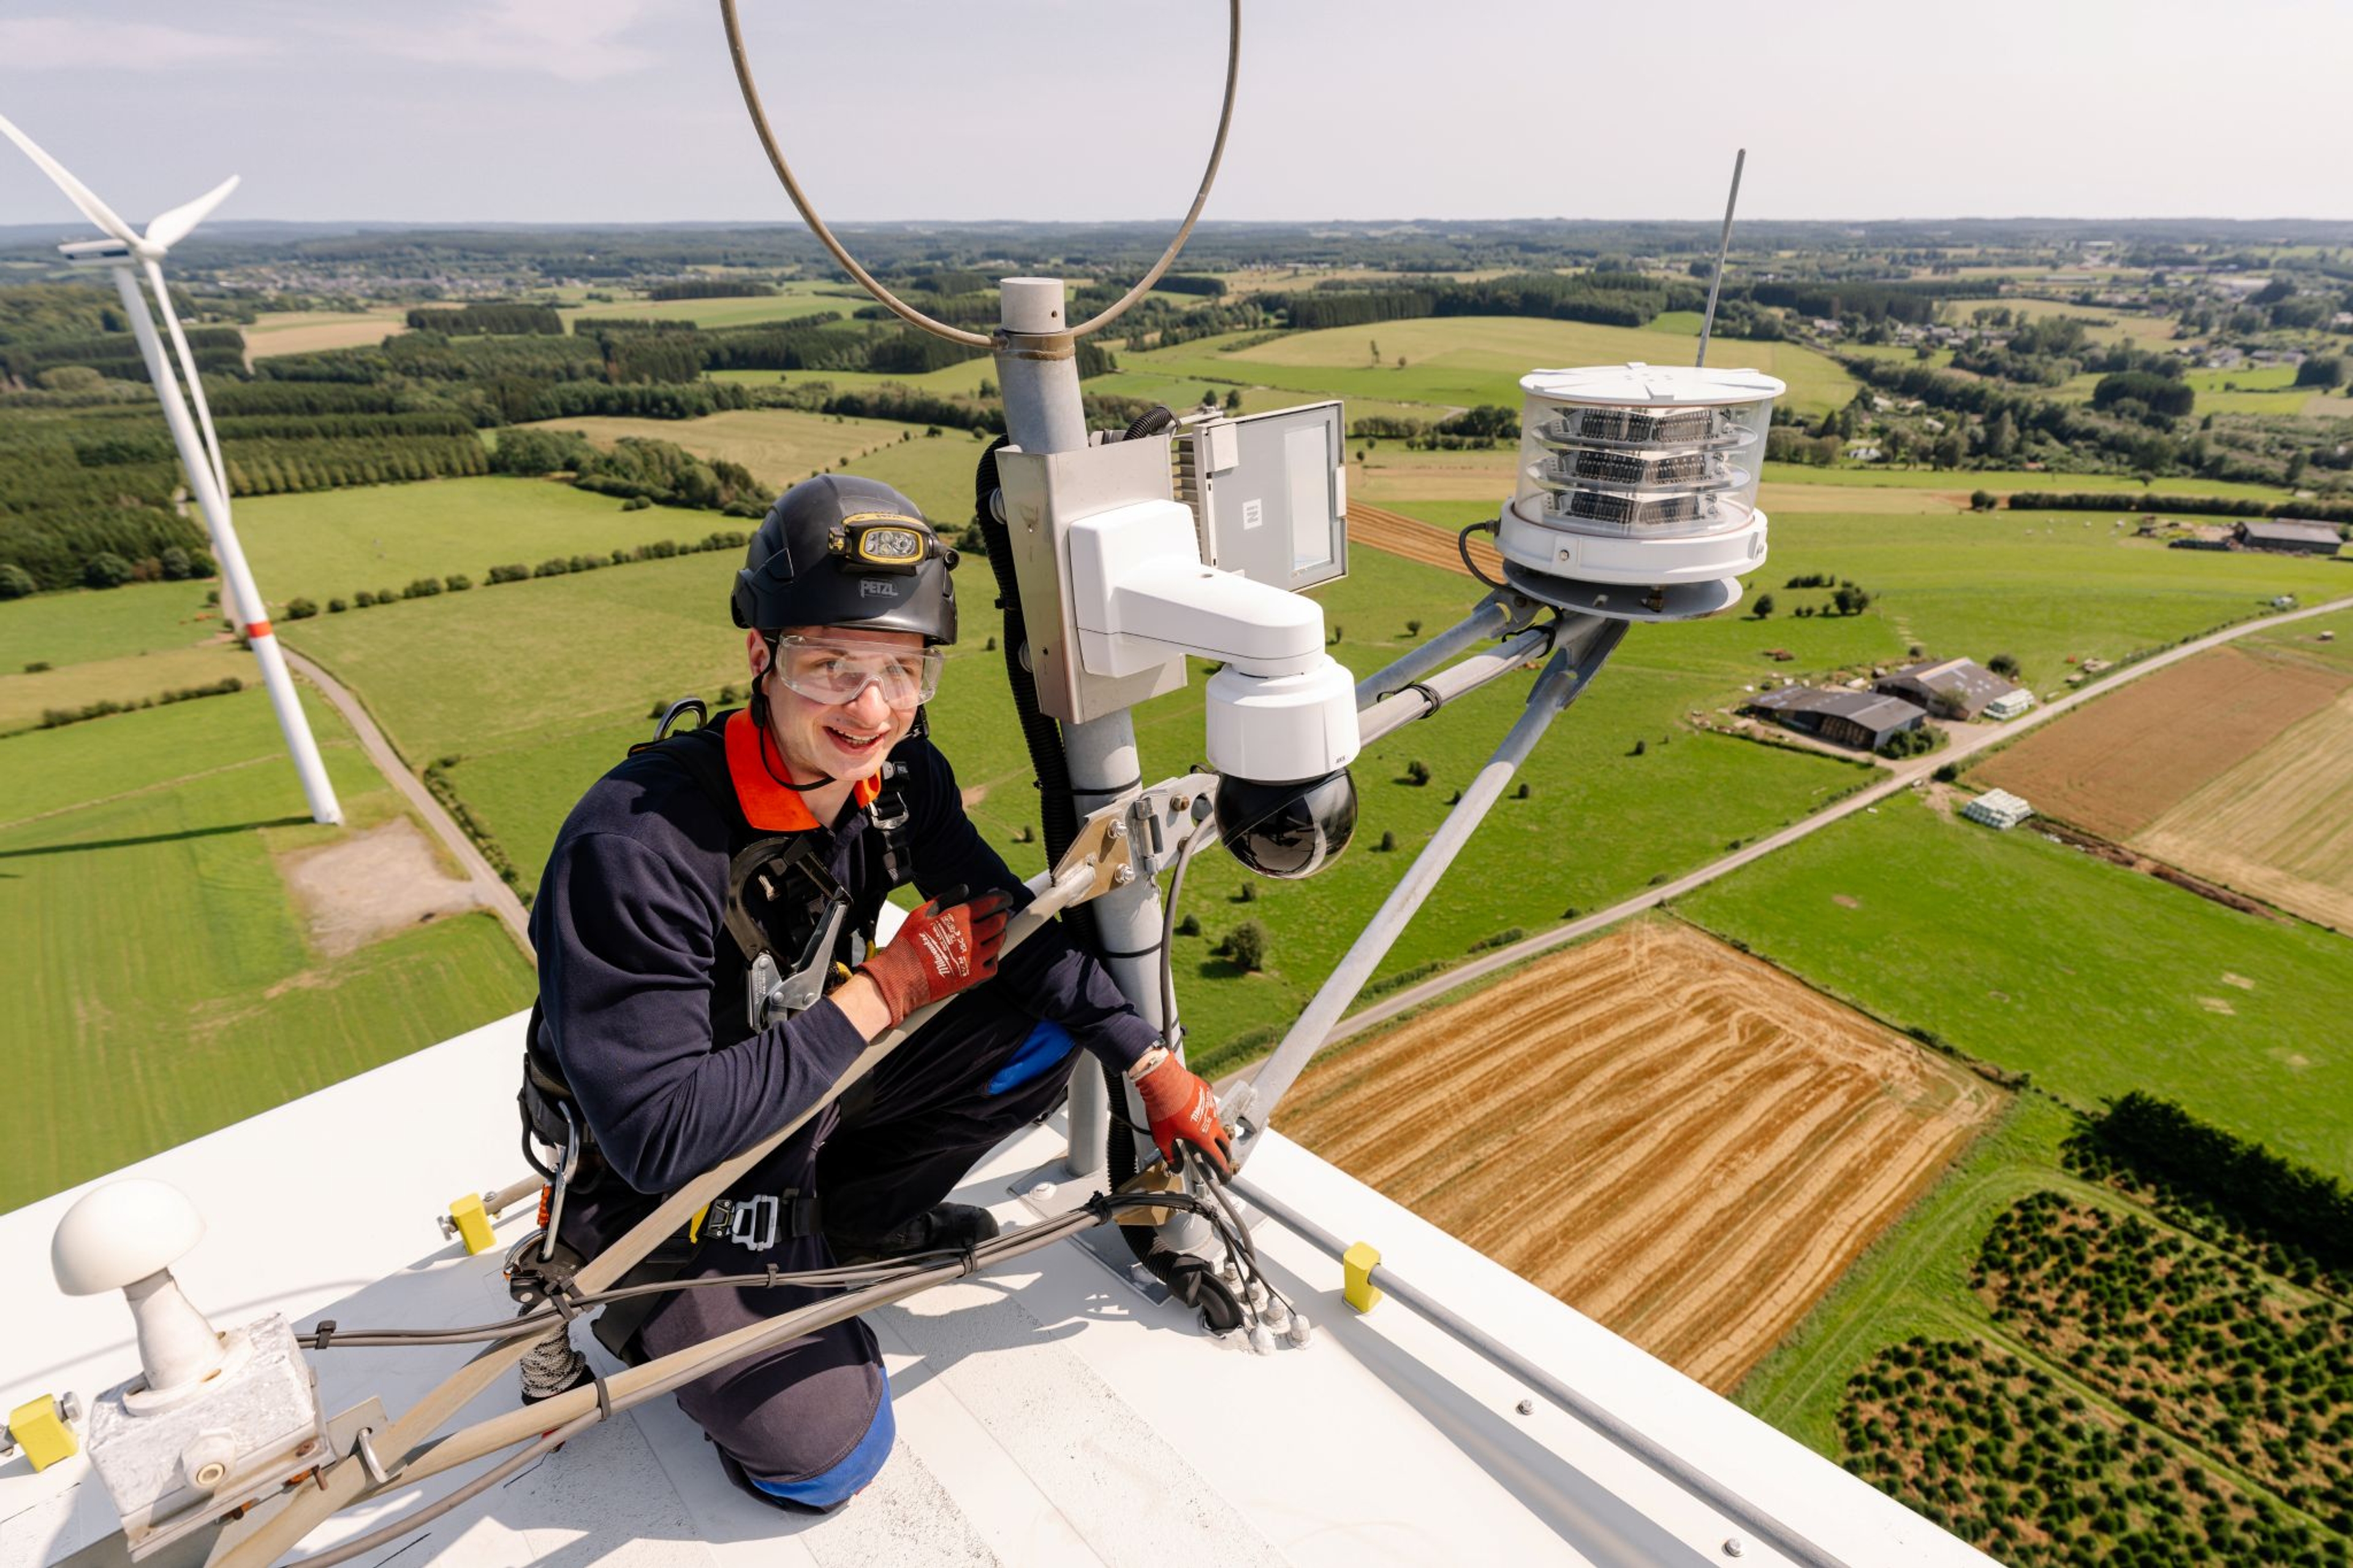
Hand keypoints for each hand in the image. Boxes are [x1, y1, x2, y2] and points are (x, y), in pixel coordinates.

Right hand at [856, 885, 1010, 1026]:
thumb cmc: (907, 943)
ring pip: (998, 943)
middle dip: (1002, 915)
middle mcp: (970, 936)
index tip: (1006, 898)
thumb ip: (945, 898)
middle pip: (998, 922)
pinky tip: (988, 954)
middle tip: (1002, 914)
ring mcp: (974, 958)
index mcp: (958, 917)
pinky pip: (993, 966)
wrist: (900, 977)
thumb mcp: (920, 913)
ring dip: (1000, 935)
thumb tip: (964, 889)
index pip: (990, 903)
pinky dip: (993, 958)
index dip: (1002, 898)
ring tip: (996, 932)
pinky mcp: (973, 977)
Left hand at [1133, 1051, 1233, 1174]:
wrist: (1164, 1080)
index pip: (1218, 1159)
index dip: (1223, 1171)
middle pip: (1225, 1143)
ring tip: (1203, 1135)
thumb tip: (1177, 1167)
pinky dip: (1204, 1112)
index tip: (1225, 1178)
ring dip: (1214, 1132)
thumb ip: (1171, 1156)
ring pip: (1217, 1123)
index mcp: (1202, 1137)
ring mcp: (1211, 1107)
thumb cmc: (1163, 1108)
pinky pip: (1209, 1106)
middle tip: (1221, 1159)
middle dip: (1225, 1154)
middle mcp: (1211, 1122)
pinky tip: (1192, 1111)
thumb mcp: (1162, 1138)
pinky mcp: (1207, 1093)